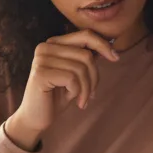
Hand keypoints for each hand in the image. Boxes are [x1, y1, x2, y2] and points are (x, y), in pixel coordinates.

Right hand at [4, 30, 118, 150]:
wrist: (36, 117)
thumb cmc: (57, 96)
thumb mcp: (75, 74)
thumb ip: (86, 60)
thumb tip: (109, 48)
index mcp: (54, 43)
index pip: (85, 35)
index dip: (103, 45)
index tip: (116, 58)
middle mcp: (45, 47)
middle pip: (86, 55)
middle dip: (94, 77)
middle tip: (92, 94)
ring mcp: (41, 59)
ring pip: (81, 68)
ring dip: (87, 88)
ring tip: (83, 99)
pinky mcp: (40, 73)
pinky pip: (72, 78)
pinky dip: (78, 91)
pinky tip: (74, 101)